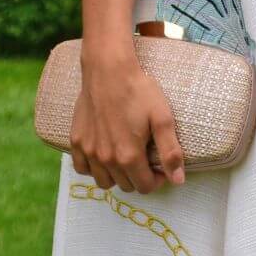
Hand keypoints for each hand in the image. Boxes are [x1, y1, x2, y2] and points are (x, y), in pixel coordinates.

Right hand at [68, 51, 186, 192]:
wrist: (108, 69)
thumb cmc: (138, 91)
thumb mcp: (162, 118)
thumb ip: (170, 152)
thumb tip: (178, 180)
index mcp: (128, 156)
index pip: (145, 187)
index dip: (157, 181)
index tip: (161, 168)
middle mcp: (106, 158)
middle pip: (125, 185)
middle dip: (139, 178)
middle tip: (146, 160)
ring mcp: (88, 150)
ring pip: (103, 181)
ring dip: (117, 176)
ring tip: (126, 159)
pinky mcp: (76, 140)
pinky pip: (81, 168)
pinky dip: (93, 169)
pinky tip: (104, 155)